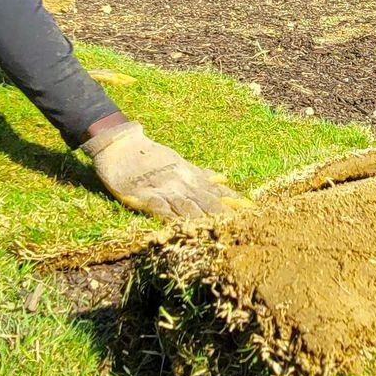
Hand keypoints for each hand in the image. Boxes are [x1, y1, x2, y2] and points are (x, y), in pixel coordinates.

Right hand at [80, 121, 251, 221]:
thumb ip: (201, 174)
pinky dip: (171, 218)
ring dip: (203, 219)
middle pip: (207, 202)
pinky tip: (181, 228)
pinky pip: (160, 209)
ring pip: (188, 207)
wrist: (121, 144)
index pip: (217, 192)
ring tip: (220, 231)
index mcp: (190, 176)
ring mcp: (163, 189)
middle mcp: (181, 183)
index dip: (234, 202)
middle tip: (243, 227)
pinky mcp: (144, 196)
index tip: (253, 212)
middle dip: (225, 215)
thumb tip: (224, 179)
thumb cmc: (150, 155)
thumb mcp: (180, 163)